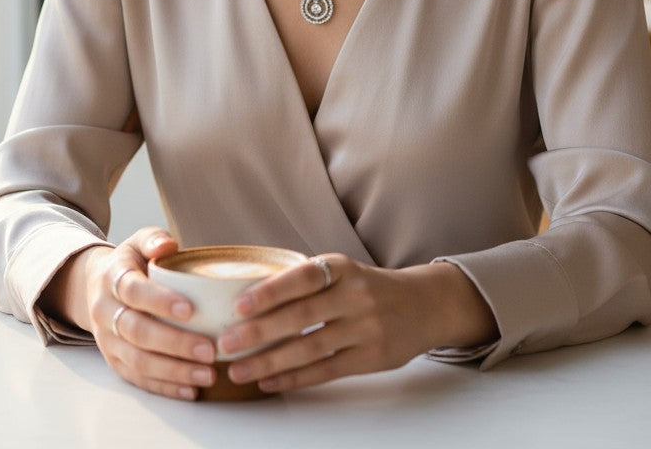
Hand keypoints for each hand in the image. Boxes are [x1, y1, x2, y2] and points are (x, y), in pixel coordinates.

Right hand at [56, 227, 218, 399]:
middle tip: (210, 350)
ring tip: (208, 373)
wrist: (97, 287)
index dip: (160, 301)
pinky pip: (138, 379)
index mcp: (112, 279)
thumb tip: (167, 246)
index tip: (191, 310)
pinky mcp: (115, 362)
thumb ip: (153, 239)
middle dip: (175, 343)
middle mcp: (105, 312)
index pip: (134, 292)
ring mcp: (108, 341)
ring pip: (138, 361)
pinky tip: (191, 389)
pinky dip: (164, 387)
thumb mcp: (138, 242)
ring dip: (174, 370)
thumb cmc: (131, 263)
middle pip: (137, 332)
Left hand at [216, 254, 496, 393]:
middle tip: (226, 344)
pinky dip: (294, 378)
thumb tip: (249, 295)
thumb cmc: (368, 287)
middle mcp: (355, 296)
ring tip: (239, 371)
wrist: (424, 305)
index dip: (271, 291)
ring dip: (270, 363)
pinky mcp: (371, 358)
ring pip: (310, 349)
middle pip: (301, 317)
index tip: (239, 305)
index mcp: (343, 268)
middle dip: (258, 333)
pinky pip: (326, 371)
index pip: (303, 277)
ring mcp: (365, 329)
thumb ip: (307, 281)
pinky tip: (269, 382)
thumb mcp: (343, 271)